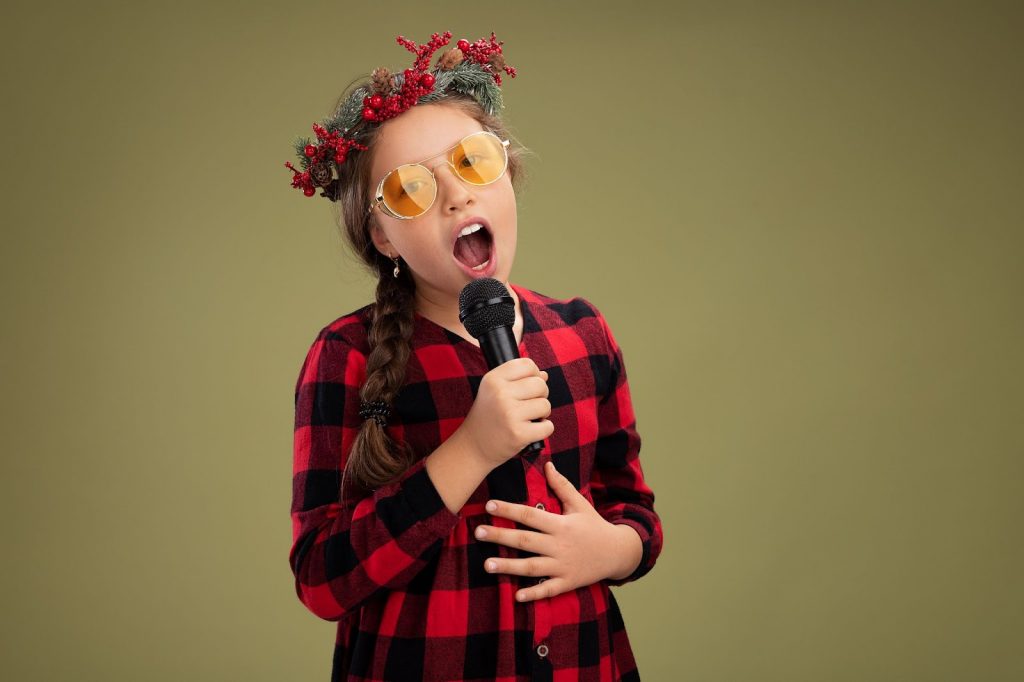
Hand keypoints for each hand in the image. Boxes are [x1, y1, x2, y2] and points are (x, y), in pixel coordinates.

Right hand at [460, 358, 553, 469]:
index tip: (528, 387)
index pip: (528, 364)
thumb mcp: (494, 391)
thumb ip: (518, 380)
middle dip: (540, 396)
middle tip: (527, 406)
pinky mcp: (519, 433)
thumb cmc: (488, 416)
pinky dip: (543, 430)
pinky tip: (530, 431)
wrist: (473, 446)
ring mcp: (509, 414)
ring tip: (527, 419)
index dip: (534, 375)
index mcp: (493, 379)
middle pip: (540, 384)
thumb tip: (544, 375)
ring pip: (545, 405)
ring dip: (542, 414)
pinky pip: (548, 426)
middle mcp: (500, 393)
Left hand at [474, 461, 638, 601]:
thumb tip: (547, 465)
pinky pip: (548, 589)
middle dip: (501, 536)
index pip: (530, 515)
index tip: (489, 506)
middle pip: (525, 540)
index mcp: (561, 524)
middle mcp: (560, 545)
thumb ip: (562, 486)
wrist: (618, 552)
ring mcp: (563, 566)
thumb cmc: (594, 526)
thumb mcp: (580, 504)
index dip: (509, 510)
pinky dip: (533, 593)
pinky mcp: (567, 582)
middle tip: (478, 533)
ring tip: (487, 565)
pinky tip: (516, 596)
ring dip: (509, 566)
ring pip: (532, 567)